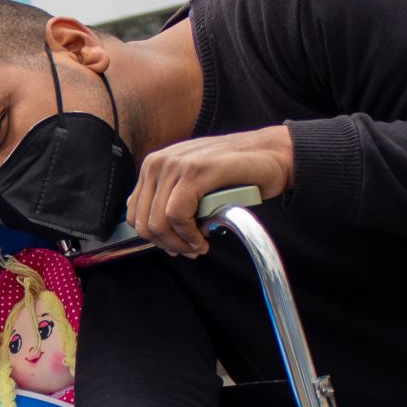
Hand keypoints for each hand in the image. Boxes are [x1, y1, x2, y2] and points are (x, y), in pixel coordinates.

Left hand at [126, 125, 293, 255]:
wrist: (271, 155)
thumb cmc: (235, 174)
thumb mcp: (192, 184)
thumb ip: (170, 200)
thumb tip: (157, 235)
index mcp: (154, 165)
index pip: (135, 213)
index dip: (154, 239)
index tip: (177, 247)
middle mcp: (159, 162)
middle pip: (144, 221)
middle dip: (167, 244)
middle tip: (191, 250)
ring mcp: (176, 164)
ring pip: (158, 221)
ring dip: (179, 242)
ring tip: (199, 246)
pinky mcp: (196, 171)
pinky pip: (177, 215)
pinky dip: (189, 234)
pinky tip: (203, 239)